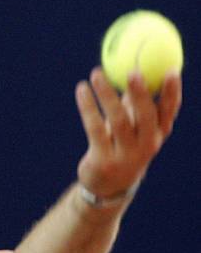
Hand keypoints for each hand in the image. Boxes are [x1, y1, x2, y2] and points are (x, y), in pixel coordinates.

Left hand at [75, 67, 181, 197]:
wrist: (107, 187)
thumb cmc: (123, 147)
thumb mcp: (135, 128)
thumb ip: (137, 102)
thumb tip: (138, 65)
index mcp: (156, 134)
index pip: (169, 112)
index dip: (171, 93)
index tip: (170, 70)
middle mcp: (145, 146)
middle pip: (146, 116)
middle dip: (141, 93)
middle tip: (132, 70)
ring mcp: (125, 155)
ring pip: (118, 120)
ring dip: (106, 94)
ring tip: (96, 73)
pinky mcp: (103, 160)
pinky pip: (95, 128)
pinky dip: (88, 107)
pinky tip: (81, 90)